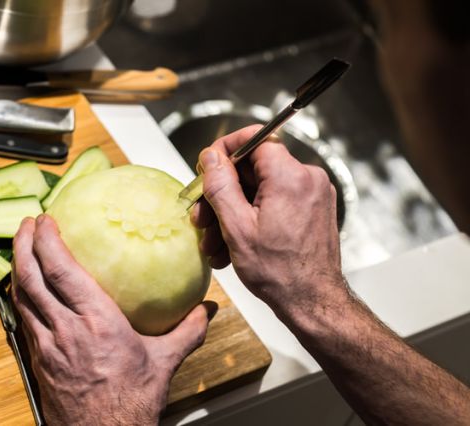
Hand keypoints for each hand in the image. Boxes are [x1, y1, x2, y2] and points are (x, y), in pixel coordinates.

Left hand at [11, 215, 216, 425]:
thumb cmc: (130, 404)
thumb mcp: (164, 363)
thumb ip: (187, 332)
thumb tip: (206, 309)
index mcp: (97, 323)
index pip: (62, 271)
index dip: (48, 241)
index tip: (44, 219)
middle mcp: (65, 330)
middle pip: (31, 279)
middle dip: (23, 245)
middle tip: (25, 223)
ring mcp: (46, 347)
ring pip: (21, 298)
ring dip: (17, 268)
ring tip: (20, 248)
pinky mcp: (38, 361)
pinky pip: (23, 320)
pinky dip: (20, 298)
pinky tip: (25, 291)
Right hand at [191, 125, 344, 314]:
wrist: (312, 302)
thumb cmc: (279, 272)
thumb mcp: (236, 227)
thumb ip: (220, 185)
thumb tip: (210, 156)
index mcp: (290, 177)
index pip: (255, 138)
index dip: (226, 150)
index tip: (207, 167)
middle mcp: (307, 178)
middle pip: (254, 169)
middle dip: (223, 193)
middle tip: (202, 217)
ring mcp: (313, 194)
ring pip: (261, 189)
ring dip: (233, 211)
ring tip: (214, 242)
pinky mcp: (312, 209)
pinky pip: (274, 202)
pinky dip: (251, 218)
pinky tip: (232, 245)